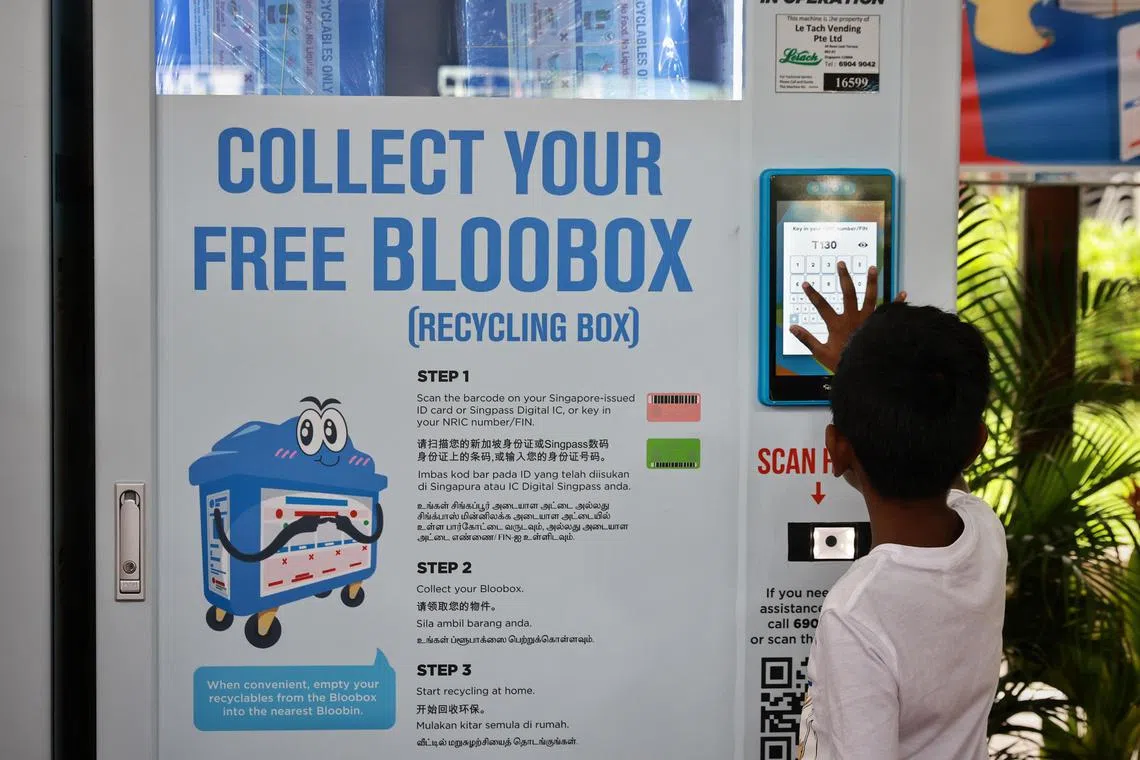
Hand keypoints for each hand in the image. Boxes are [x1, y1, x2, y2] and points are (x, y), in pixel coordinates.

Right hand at [789, 262, 905, 372]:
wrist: (864, 371)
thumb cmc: (842, 362)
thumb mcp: (820, 353)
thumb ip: (806, 339)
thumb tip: (792, 328)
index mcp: (837, 324)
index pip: (821, 306)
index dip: (812, 294)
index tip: (805, 284)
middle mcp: (853, 318)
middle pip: (848, 293)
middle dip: (844, 277)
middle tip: (841, 264)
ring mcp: (868, 320)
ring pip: (870, 297)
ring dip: (872, 281)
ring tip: (872, 268)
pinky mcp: (879, 325)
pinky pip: (890, 312)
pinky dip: (898, 303)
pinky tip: (903, 293)